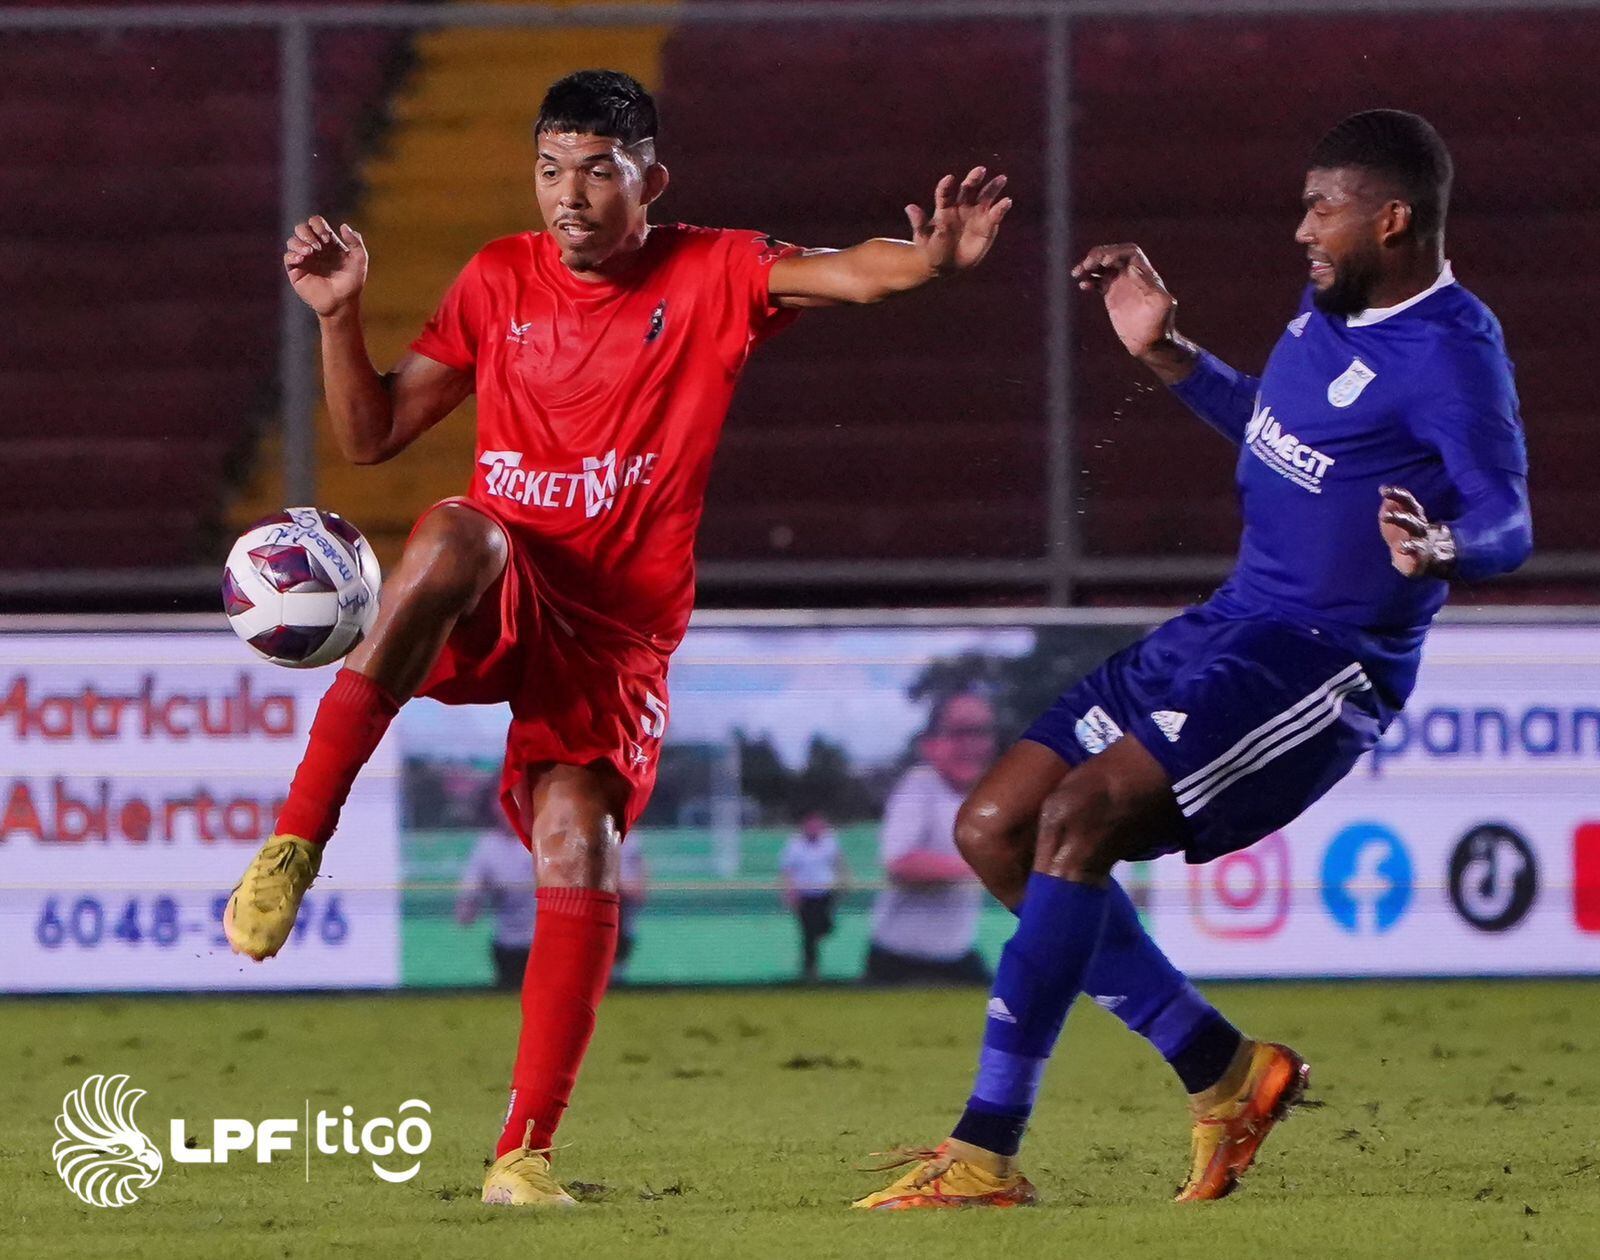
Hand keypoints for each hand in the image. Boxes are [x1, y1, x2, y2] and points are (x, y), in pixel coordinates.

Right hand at [284, 215, 367, 316]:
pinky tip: (302, 259)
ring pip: (292, 240)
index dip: (318, 225)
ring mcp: (304, 259)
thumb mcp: (359, 260)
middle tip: (318, 246)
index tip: (327, 238)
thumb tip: (343, 226)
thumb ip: (356, 242)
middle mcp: (314, 248)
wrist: (342, 302)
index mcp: (327, 242)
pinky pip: (287, 256)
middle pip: (301, 228)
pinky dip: (292, 254)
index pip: (315, 223)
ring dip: (300, 242)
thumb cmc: (352, 283)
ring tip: (310, 252)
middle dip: (307, 232)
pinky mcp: (296, 270)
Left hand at [905, 166, 1011, 275]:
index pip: (945, 193)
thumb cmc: (932, 249)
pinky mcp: (987, 225)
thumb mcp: (922, 238)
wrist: (946, 265)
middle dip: (973, 179)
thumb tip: (909, 207)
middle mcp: (961, 206)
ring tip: (1001, 179)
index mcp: (944, 207)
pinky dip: (1001, 208)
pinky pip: (995, 214)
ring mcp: (976, 214)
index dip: (946, 186)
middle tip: (979, 170)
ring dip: (993, 187)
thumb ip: (918, 223)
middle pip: (968, 188)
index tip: (949, 179)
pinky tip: (1007, 202)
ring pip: (985, 196)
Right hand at [1072, 243, 1182, 361]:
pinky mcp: (1111, 295)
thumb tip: (1133, 268)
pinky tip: (1083, 285)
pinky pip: (1097, 282)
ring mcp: (1121, 284)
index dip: (1116, 252)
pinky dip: (1089, 280)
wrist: (1151, 342)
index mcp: (1145, 273)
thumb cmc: (1160, 324)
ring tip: (1077, 272)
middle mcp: (1132, 275)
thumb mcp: (1161, 304)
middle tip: (1087, 265)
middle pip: (1113, 255)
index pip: (1129, 252)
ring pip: (1102, 267)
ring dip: (1089, 265)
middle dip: (1098, 256)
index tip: (1105, 262)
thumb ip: (1150, 285)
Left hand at [1379, 485, 1456, 578]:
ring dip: (1402, 522)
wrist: (1432, 562)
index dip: (1397, 494)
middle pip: (1411, 517)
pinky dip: (1410, 548)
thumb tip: (1386, 499)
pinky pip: (1418, 551)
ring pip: (1415, 529)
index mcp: (1415, 517)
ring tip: (1386, 518)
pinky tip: (1401, 548)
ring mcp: (1424, 541)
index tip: (1383, 489)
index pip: (1408, 502)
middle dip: (1398, 514)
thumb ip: (1391, 512)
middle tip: (1384, 514)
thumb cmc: (1413, 540)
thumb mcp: (1400, 526)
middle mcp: (1421, 527)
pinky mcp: (1424, 556)